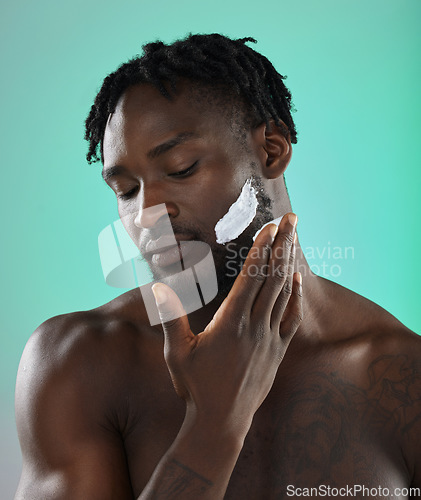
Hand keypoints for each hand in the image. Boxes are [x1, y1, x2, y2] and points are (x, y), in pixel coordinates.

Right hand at [152, 213, 302, 434]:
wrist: (221, 423)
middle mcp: (255, 327)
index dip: (262, 249)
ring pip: (284, 294)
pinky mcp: (278, 352)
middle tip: (292, 219)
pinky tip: (297, 281)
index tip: (271, 226)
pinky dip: (295, 297)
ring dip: (290, 264)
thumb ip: (170, 317)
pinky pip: (291, 319)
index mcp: (231, 323)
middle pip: (273, 278)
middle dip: (283, 245)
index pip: (251, 277)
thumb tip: (158, 287)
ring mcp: (270, 340)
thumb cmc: (195, 386)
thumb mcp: (176, 352)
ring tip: (295, 239)